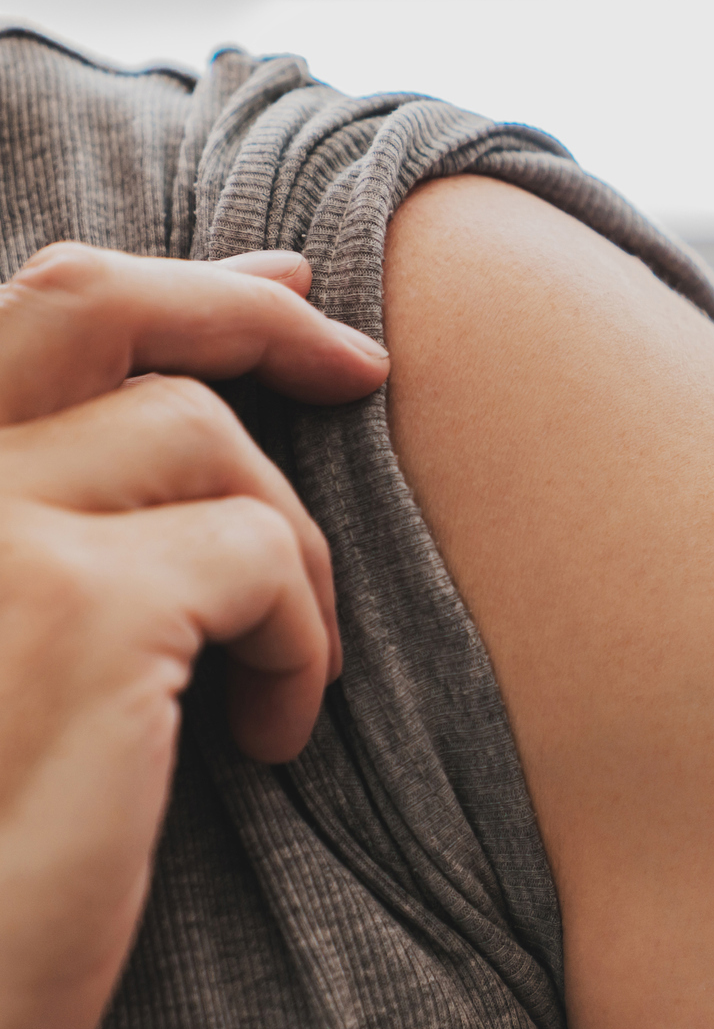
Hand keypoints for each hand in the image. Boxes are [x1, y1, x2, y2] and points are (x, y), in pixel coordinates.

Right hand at [0, 243, 389, 1028]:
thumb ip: (55, 543)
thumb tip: (193, 451)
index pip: (25, 312)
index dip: (171, 282)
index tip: (281, 286)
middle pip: (96, 303)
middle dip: (253, 317)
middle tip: (364, 370)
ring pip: (206, 443)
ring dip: (291, 554)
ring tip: (281, 682)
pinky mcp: (78, 615)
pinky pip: (265, 560)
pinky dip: (304, 644)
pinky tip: (272, 745)